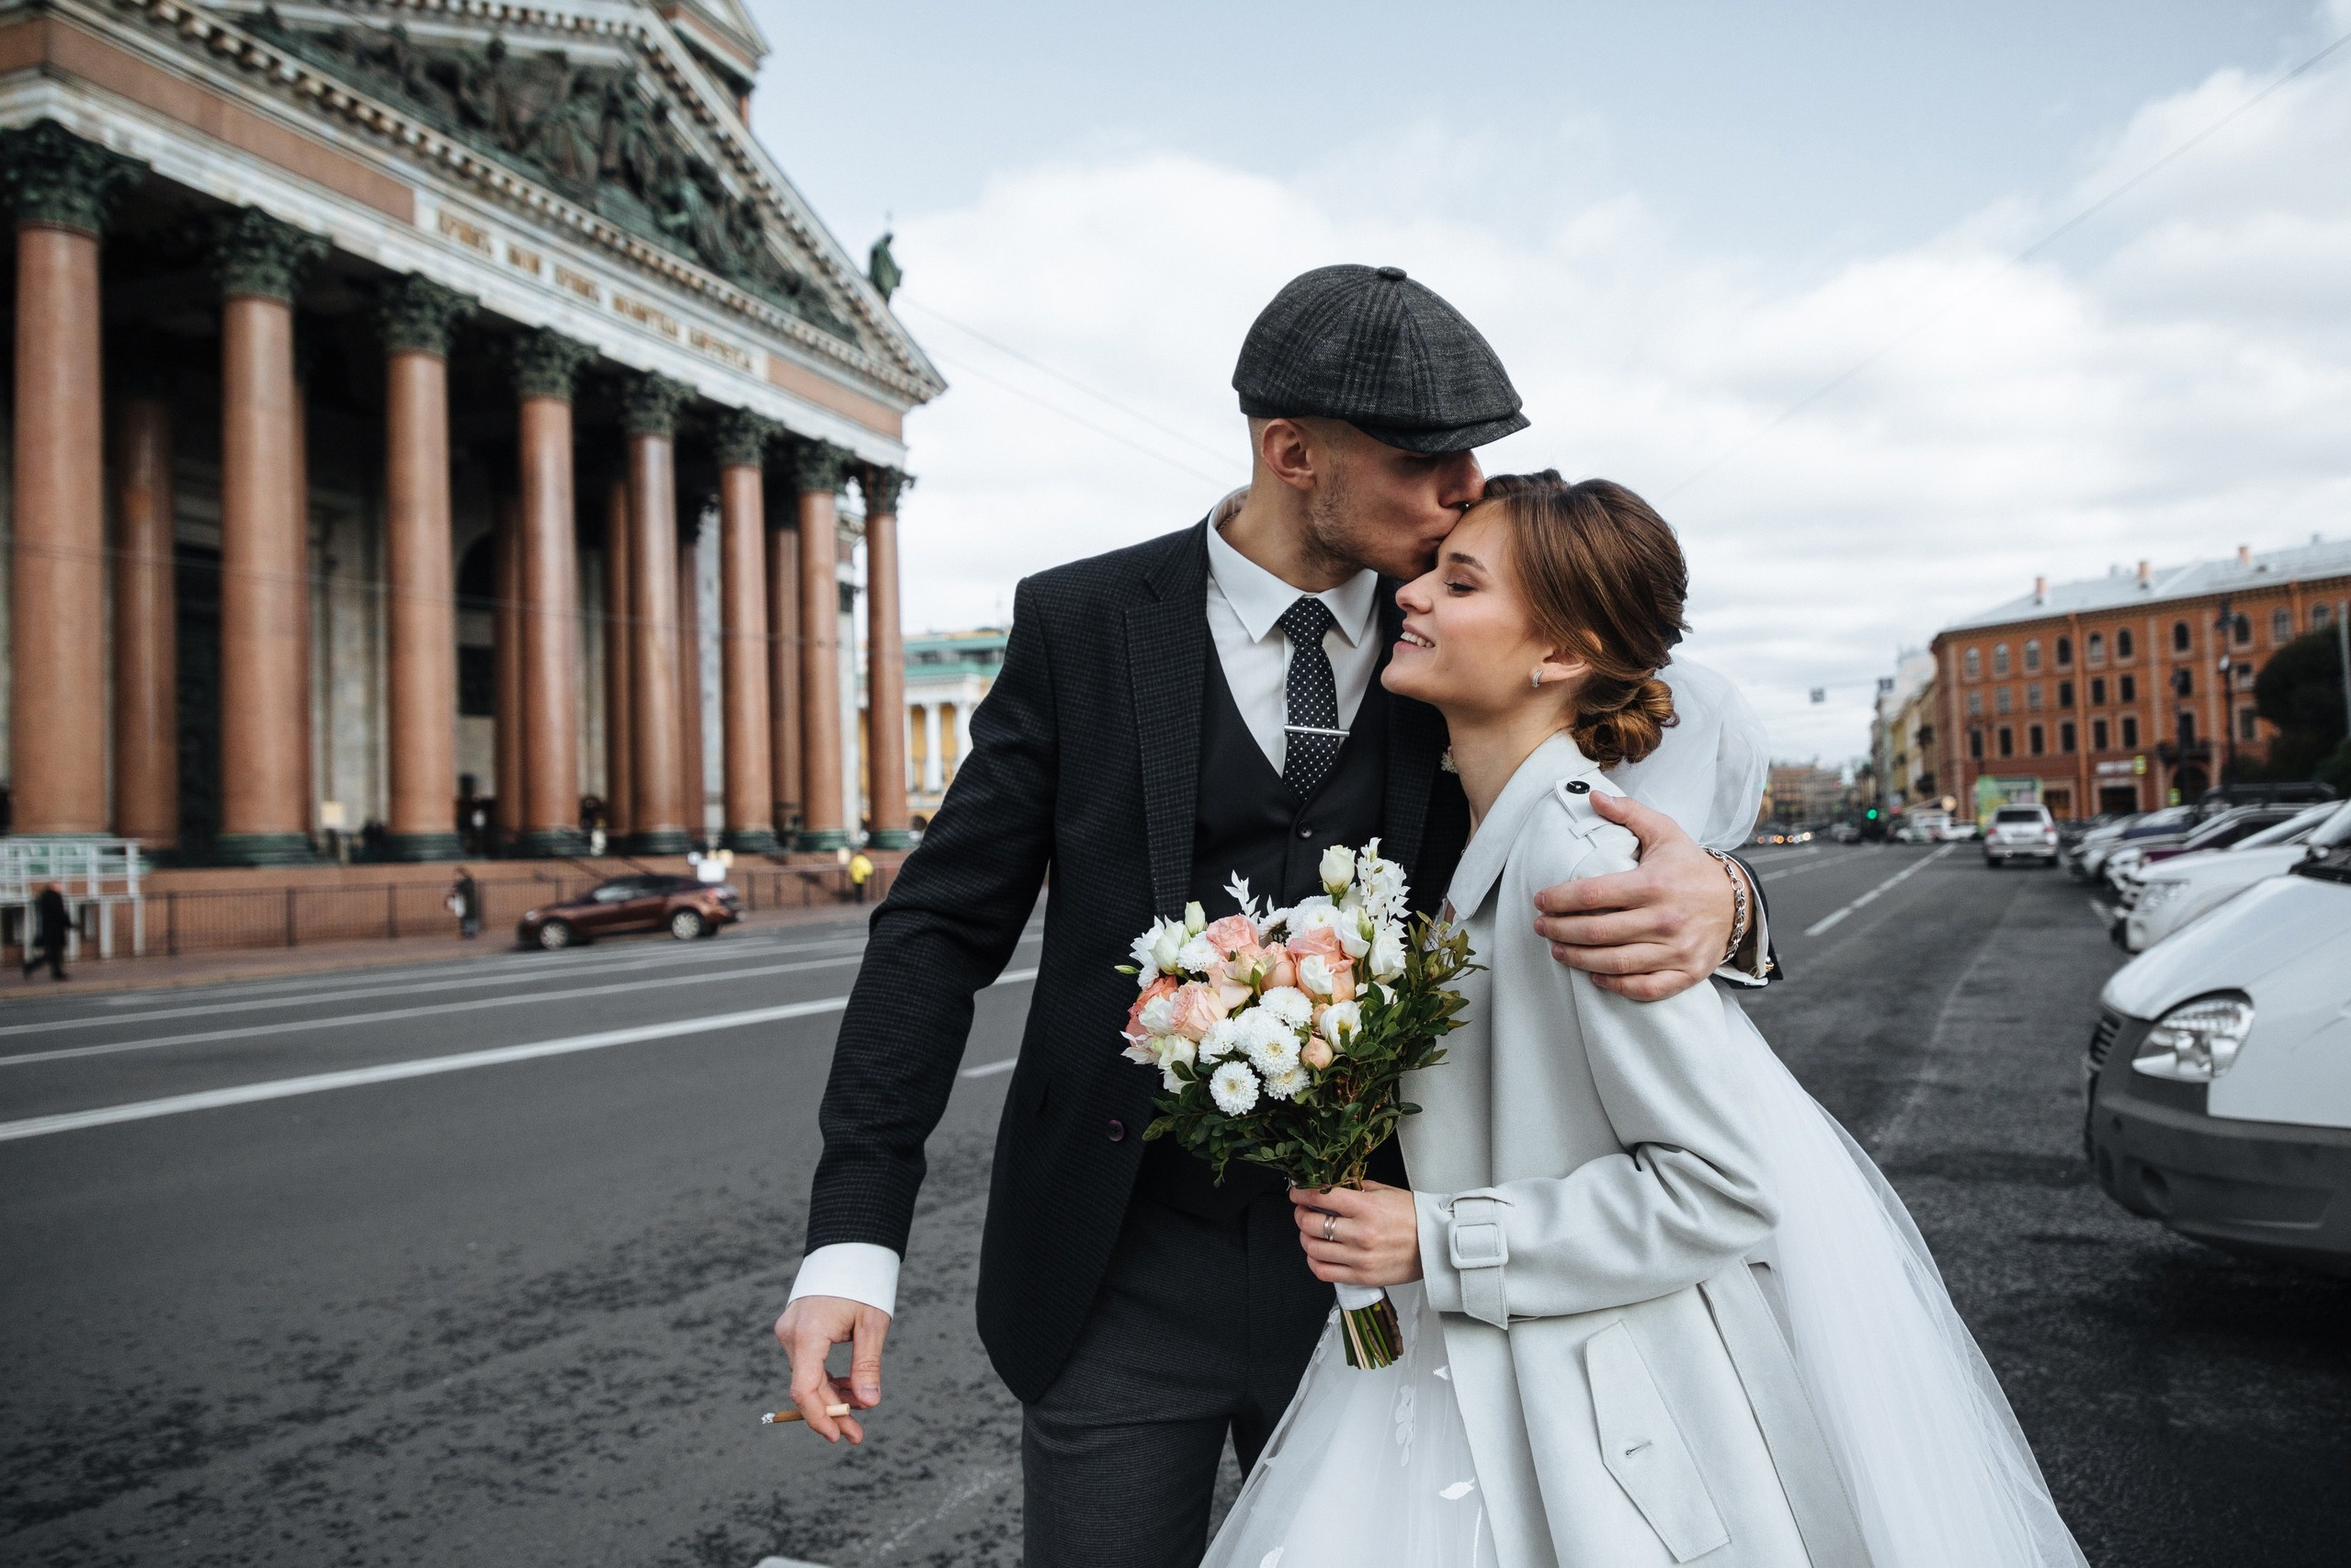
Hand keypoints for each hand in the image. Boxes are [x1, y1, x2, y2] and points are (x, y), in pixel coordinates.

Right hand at [772, 1295, 889, 1444]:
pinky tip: (847, 1389)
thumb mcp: (872, 1325)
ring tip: (859, 1411)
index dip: (820, 1417)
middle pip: (807, 1387)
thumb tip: (868, 1403)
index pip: (805, 1389)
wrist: (848, 1248)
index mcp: (808, 1333)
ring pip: (807, 1377)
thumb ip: (867, 1366)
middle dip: (832, 1412)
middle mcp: (791, 1334)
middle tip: (857, 1435)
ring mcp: (789, 1331)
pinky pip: (807, 1363)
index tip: (838, 1436)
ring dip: (830, 1396)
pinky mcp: (795, 1329)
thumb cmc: (863, 1283)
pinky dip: (825, 1378)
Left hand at [1292, 1181, 1422, 1286]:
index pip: (1320, 1196)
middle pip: (1310, 1223)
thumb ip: (1356, 1189)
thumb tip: (1330, 1186)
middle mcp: (1361, 1233)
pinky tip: (1318, 1253)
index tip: (1297, 1192)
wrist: (1436, 1245)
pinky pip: (1324, 1272)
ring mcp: (1360, 1258)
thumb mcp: (1385, 1192)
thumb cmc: (1413, 1217)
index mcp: (1366, 1208)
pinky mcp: (1362, 1276)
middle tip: (1303, 1210)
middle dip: (1300, 1214)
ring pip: (1313, 1248)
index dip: (1301, 1193)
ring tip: (1311, 1232)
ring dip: (1305, 1238)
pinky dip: (1314, 1261)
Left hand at [1532, 792, 1734, 1001]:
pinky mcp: (1687, 972)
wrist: (1737, 900)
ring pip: (1616, 963)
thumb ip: (1628, 813)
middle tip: (1541, 927)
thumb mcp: (1664, 832)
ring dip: (1579, 959)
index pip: (1593, 894)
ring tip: (1558, 951)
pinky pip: (1645, 988)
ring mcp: (1677, 949)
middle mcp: (1664, 919)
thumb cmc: (1690, 866)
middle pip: (1598, 932)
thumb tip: (1593, 796)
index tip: (1540, 900)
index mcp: (1653, 884)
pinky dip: (1616, 985)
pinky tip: (1595, 977)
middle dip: (1560, 931)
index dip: (1559, 899)